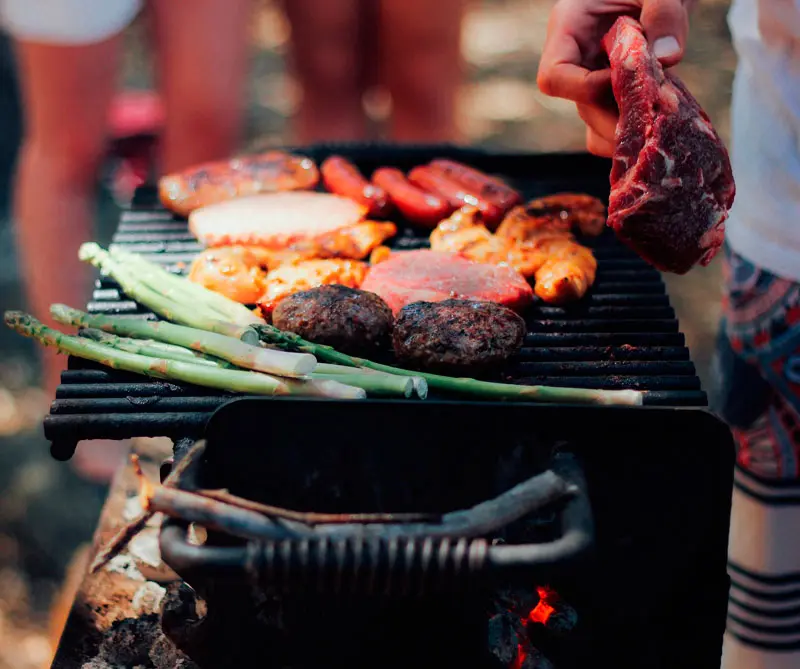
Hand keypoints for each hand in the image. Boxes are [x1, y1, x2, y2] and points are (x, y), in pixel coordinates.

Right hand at [537, 0, 691, 156]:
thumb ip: (665, 12)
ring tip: (664, 122)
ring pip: (597, 124)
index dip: (586, 88)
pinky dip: (636, 134)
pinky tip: (663, 123)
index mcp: (570, 27)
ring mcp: (595, 80)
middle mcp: (578, 59)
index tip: (625, 79)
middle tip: (657, 117)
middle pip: (582, 107)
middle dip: (617, 117)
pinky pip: (613, 128)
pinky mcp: (615, 94)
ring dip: (628, 131)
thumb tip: (667, 57)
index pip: (554, 76)